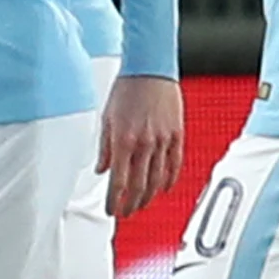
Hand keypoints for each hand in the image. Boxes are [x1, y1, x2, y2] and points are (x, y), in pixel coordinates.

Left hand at [98, 75, 185, 218]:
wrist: (150, 67)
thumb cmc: (127, 87)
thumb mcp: (107, 118)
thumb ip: (104, 148)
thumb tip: (102, 169)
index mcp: (123, 141)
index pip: (118, 182)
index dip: (114, 201)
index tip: (112, 210)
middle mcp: (143, 144)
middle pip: (138, 186)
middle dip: (131, 204)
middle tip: (126, 212)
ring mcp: (162, 141)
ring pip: (157, 180)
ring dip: (148, 197)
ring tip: (142, 204)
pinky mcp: (176, 135)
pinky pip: (175, 165)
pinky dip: (169, 181)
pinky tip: (164, 188)